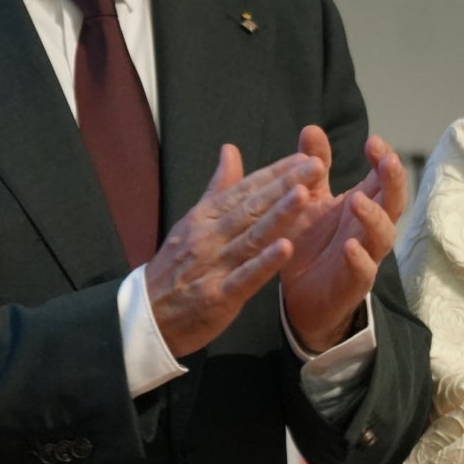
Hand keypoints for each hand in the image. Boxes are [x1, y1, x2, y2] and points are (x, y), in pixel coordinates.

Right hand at [145, 145, 324, 357]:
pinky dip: (265, 262)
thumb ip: (218, 187)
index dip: (275, 173)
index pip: (244, 189)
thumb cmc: (175, 266)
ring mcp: (213, 265)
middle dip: (285, 186)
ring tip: (304, 195)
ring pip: (251, 237)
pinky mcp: (218, 296)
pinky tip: (286, 248)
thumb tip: (230, 149)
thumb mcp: (192, 221)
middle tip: (315, 166)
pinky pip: (245, 276)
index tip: (304, 157)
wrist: (148, 314)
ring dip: (278, 216)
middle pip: (252, 208)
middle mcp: (209, 236)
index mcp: (204, 217)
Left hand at [278, 126, 409, 351]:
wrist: (299, 295)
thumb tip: (312, 129)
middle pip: (393, 201)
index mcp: (360, 204)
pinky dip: (359, 259)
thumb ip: (313, 168)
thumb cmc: (310, 242)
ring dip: (373, 217)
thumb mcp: (308, 200)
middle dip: (392, 180)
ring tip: (357, 200)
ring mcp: (365, 256)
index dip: (383, 159)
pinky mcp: (353, 283)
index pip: (381, 178)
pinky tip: (349, 247)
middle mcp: (368, 228)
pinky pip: (364, 271)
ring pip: (384, 236)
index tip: (374, 140)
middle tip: (386, 159)